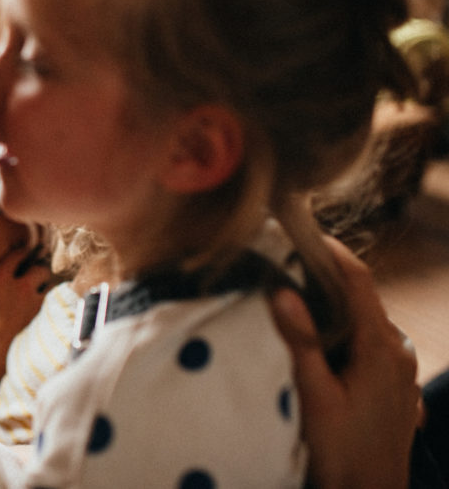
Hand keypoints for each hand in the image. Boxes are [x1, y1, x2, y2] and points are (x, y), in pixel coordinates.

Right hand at [0, 247, 54, 426]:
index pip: (16, 256)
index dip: (20, 255)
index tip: (23, 256)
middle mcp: (20, 287)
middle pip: (40, 268)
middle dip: (40, 272)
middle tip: (37, 277)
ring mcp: (35, 303)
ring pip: (52, 287)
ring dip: (49, 289)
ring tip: (45, 295)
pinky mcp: (44, 320)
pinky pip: (55, 307)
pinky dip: (54, 308)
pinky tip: (50, 314)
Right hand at [270, 236, 419, 488]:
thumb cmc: (343, 453)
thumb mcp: (314, 396)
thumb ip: (300, 341)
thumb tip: (281, 290)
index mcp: (380, 346)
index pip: (357, 280)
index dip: (331, 251)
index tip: (303, 229)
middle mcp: (397, 350)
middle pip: (359, 298)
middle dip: (324, 280)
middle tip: (285, 266)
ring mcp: (401, 368)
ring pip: (364, 321)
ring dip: (333, 310)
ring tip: (295, 307)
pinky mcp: (396, 384)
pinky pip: (369, 343)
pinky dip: (344, 334)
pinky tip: (319, 348)